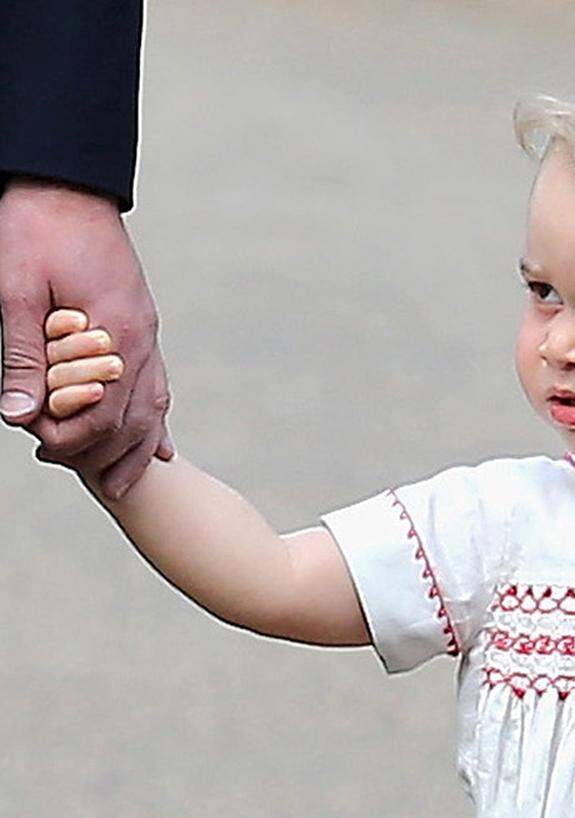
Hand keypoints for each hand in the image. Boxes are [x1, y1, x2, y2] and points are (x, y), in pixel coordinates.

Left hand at [0, 179, 172, 498]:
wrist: (64, 177)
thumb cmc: (35, 226)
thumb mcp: (16, 289)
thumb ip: (21, 355)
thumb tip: (17, 414)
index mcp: (115, 331)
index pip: (101, 413)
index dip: (68, 436)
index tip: (35, 438)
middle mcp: (142, 338)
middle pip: (132, 422)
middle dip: (98, 453)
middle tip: (56, 461)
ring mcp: (147, 332)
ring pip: (153, 410)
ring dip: (134, 451)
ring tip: (115, 483)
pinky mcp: (143, 324)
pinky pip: (158, 386)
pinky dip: (154, 422)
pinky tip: (154, 447)